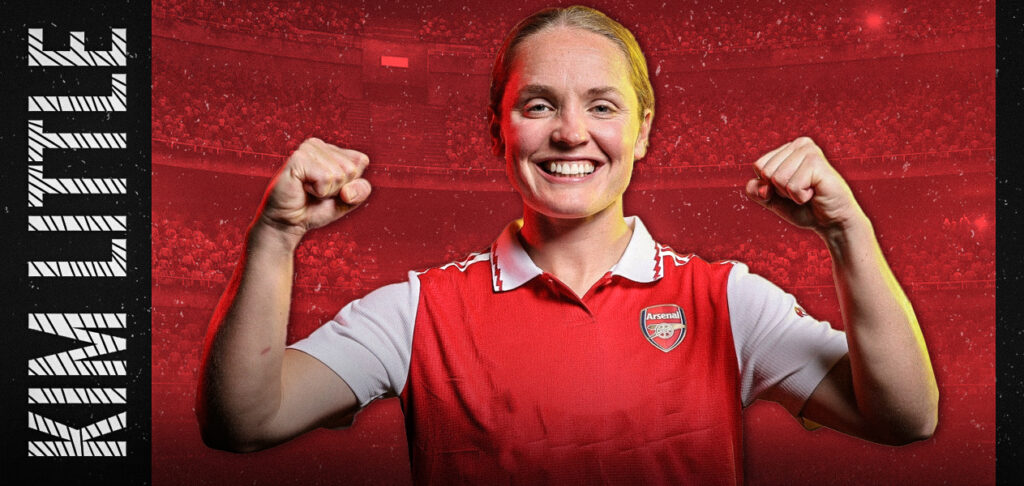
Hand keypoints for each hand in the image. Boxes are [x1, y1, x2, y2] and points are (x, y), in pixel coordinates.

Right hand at [257, 138, 370, 242]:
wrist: (289, 222)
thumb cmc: (315, 209)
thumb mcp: (347, 201)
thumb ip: (361, 191)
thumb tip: (348, 189)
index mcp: (332, 150)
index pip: (361, 161)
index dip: (351, 183)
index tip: (331, 189)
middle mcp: (319, 145)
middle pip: (351, 169)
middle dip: (338, 188)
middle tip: (318, 192)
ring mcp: (308, 149)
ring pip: (339, 174)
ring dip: (327, 191)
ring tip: (310, 191)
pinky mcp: (298, 158)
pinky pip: (326, 177)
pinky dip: (319, 191)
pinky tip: (303, 189)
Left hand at [745, 137, 865, 235]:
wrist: (831, 221)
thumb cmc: (803, 208)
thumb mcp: (771, 200)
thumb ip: (755, 190)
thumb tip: (761, 186)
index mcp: (788, 148)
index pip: (758, 166)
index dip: (769, 186)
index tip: (789, 190)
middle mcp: (799, 144)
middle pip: (766, 171)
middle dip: (779, 190)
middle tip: (800, 191)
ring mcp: (809, 151)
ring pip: (777, 178)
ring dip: (791, 194)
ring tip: (808, 192)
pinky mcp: (816, 162)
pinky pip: (792, 186)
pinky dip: (800, 197)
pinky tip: (814, 193)